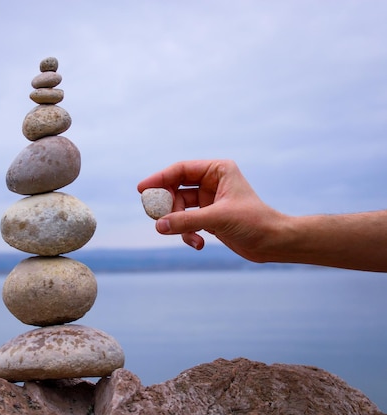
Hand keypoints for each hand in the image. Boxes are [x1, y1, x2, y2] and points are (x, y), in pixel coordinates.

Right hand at [137, 159, 284, 262]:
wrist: (273, 243)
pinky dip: (188, 233)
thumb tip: (158, 226)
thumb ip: (186, 221)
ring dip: (179, 224)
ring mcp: (209, 200)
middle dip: (167, 206)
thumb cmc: (254, 222)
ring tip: (188, 237)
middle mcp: (212, 182)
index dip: (159, 178)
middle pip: (175, 189)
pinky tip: (198, 244)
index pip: (180, 170)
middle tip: (155, 217)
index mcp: (218, 170)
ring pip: (179, 209)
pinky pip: (186, 222)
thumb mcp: (218, 219)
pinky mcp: (208, 218)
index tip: (142, 189)